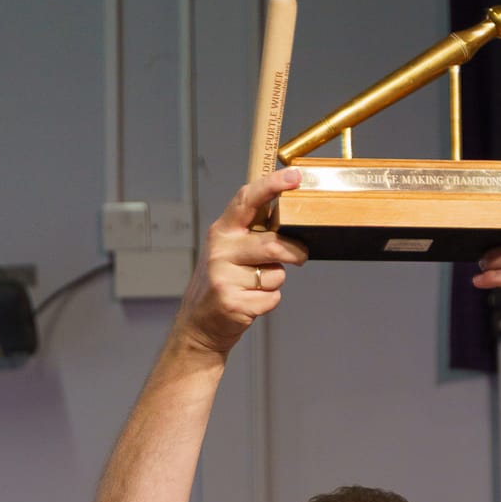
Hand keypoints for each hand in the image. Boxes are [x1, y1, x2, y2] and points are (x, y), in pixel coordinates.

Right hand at [174, 172, 307, 360]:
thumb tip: (288, 214)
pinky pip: (272, 298)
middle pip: (272, 245)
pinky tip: (251, 302)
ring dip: (275, 282)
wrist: (199, 324)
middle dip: (294, 252)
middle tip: (300, 256)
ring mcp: (224, 276)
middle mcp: (221, 250)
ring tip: (256, 286)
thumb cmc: (223, 282)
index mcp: (222, 230)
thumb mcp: (230, 250)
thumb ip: (252, 233)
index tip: (294, 177)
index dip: (272, 185)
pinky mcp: (232, 302)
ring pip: (275, 275)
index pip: (248, 199)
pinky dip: (269, 302)